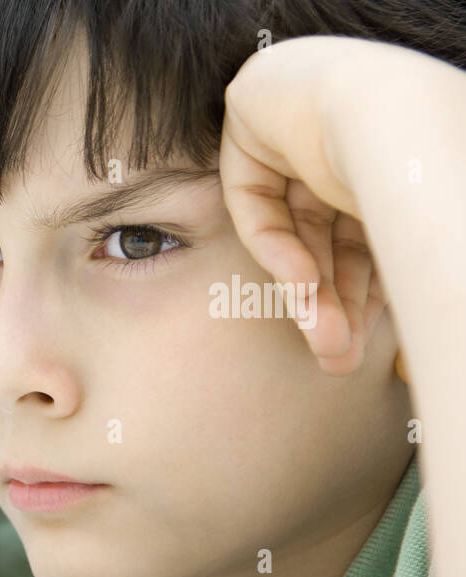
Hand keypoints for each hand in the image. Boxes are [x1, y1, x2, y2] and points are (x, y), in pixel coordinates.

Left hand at [219, 36, 392, 378]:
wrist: (394, 105)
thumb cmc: (433, 168)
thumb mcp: (425, 237)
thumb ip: (412, 278)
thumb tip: (424, 362)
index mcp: (402, 152)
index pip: (377, 234)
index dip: (370, 295)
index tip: (363, 346)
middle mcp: (350, 137)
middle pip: (334, 237)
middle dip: (337, 304)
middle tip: (338, 361)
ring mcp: (299, 127)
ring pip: (298, 228)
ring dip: (309, 292)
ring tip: (324, 347)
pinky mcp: (252, 120)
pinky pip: (255, 202)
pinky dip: (275, 248)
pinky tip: (301, 289)